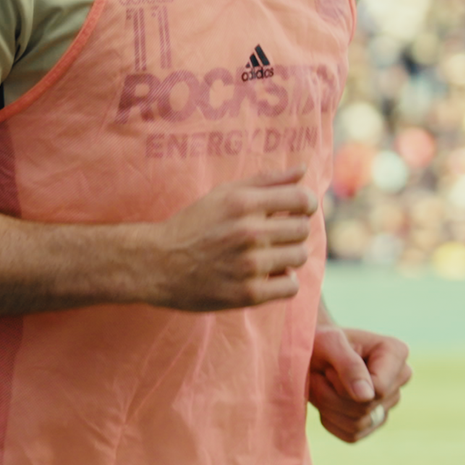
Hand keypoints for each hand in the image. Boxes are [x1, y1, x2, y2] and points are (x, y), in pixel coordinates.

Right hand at [138, 168, 319, 311]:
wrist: (158, 263)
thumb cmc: (194, 224)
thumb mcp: (225, 194)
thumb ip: (266, 181)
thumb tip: (303, 170)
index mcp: (243, 203)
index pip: (302, 200)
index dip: (306, 204)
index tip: (296, 210)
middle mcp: (248, 232)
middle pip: (303, 229)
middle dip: (294, 230)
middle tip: (277, 235)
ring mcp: (249, 265)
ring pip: (300, 257)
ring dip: (289, 256)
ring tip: (270, 255)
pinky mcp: (248, 294)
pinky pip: (291, 286)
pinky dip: (284, 281)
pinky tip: (267, 275)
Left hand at [308, 324, 410, 442]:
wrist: (312, 355)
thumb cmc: (320, 342)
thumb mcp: (328, 343)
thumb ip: (349, 366)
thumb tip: (366, 397)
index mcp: (396, 352)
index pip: (378, 388)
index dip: (347, 384)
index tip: (332, 366)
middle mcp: (399, 378)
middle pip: (366, 407)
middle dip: (333, 395)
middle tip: (321, 374)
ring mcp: (389, 402)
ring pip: (358, 425)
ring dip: (328, 408)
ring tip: (321, 386)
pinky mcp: (375, 422)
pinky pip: (351, 435)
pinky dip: (330, 421)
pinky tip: (326, 401)